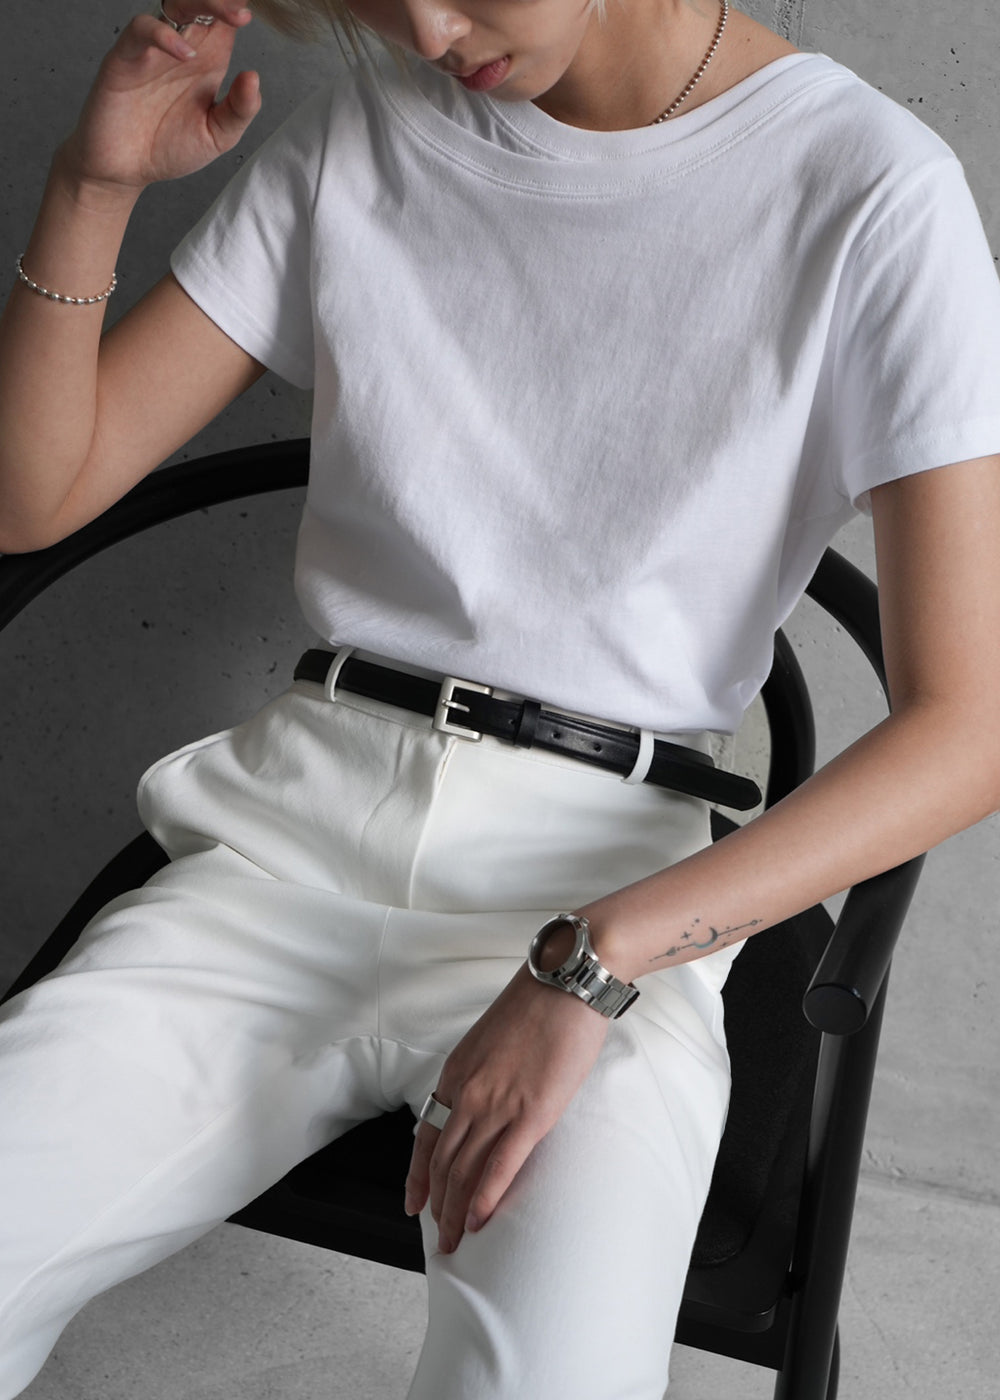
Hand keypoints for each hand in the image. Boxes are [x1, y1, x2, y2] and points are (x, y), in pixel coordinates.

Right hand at [60, 5, 260, 198]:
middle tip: (245, 9)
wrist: (125, 170)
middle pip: (202, 4)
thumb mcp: (217, 136)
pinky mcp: (126, 57)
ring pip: (175, 4)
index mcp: (208, 60)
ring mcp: (154, 49)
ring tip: (231, 16)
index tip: (256, 16)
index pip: (225, 21)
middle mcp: (183, 47)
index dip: (239, 11)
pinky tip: (185, 54)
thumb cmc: (168, 148)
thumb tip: (254, 77)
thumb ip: (239, 110)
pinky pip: (141, 30)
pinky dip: (164, 35)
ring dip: (203, 3)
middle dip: (225, 0)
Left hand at [404, 962, 609, 1253]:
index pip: (426, 1137)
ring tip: (455, 1240)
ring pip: (464, 1170)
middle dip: (436, 1206)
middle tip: (439, 1238)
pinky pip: (500, 1164)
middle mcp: (467, 1093)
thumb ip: (479, 1075)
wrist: (564, 983)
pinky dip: (485, 1197)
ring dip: (455, 1211)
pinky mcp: (531, 1113)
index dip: (418, 1177)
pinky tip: (478, 1220)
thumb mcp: (489, 1041)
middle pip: (442, 1162)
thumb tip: (480, 1104)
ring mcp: (497, 1105)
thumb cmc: (535, 1006)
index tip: (414, 1204)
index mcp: (455, 1074)